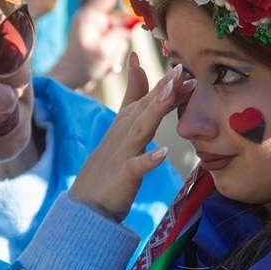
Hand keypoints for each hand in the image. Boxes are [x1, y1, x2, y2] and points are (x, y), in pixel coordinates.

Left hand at [49, 0, 138, 90]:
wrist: (68, 82)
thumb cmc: (80, 66)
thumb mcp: (104, 51)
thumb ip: (121, 34)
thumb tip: (133, 24)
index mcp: (89, 15)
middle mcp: (93, 18)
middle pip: (120, 19)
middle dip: (120, 39)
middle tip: (111, 54)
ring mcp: (96, 29)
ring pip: (121, 33)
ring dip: (117, 49)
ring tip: (105, 62)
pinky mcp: (99, 39)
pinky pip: (117, 42)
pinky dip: (115, 53)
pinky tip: (105, 64)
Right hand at [69, 54, 193, 219]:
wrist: (86, 204)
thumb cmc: (109, 165)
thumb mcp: (121, 127)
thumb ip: (132, 97)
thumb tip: (137, 65)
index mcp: (126, 124)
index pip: (148, 100)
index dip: (166, 84)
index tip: (184, 67)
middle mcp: (123, 135)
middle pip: (145, 108)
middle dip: (162, 88)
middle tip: (181, 70)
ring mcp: (121, 155)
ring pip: (140, 130)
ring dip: (155, 111)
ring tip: (171, 94)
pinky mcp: (121, 177)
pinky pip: (136, 168)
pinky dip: (148, 160)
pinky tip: (163, 152)